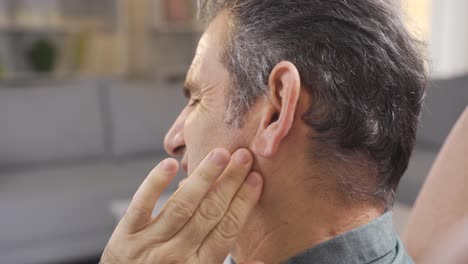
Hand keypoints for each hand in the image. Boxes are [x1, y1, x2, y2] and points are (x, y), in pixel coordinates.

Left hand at [100, 148, 263, 263]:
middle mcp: (177, 255)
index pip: (227, 229)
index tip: (256, 179)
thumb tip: (261, 261)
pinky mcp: (126, 234)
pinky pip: (142, 205)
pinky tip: (170, 164)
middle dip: (229, 182)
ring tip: (220, 154)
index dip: (243, 202)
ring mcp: (150, 244)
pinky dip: (155, 183)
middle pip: (209, 212)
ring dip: (203, 177)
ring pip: (182, 204)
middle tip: (243, 157)